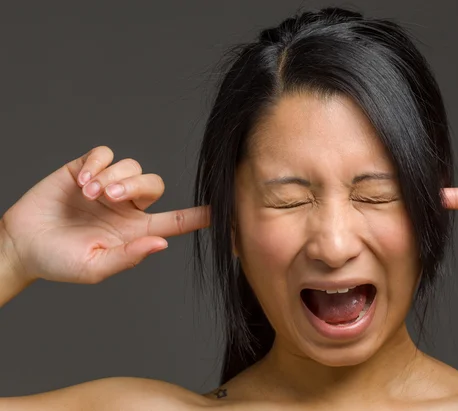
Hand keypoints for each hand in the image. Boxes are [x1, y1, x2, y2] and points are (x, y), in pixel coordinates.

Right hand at [1, 146, 208, 283]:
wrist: (20, 245)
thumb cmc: (59, 261)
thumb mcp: (95, 267)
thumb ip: (128, 256)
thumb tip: (162, 243)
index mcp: (136, 230)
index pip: (175, 220)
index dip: (198, 216)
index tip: (220, 211)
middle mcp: (126, 206)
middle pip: (154, 184)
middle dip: (135, 185)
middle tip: (109, 197)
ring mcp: (106, 186)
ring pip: (131, 166)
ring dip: (112, 176)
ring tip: (89, 194)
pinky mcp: (85, 169)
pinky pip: (104, 154)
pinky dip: (98, 163)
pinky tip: (82, 181)